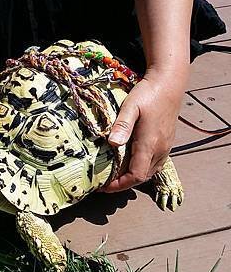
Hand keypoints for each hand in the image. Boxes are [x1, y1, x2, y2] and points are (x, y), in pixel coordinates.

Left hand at [102, 69, 185, 192]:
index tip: (103, 186)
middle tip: (104, 182)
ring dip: (132, 177)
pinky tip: (128, 163)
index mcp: (150, 144)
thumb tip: (112, 142)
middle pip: (142, 177)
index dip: (120, 185)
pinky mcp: (166, 143)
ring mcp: (165, 147)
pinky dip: (140, 169)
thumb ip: (122, 125)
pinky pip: (154, 164)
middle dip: (123, 184)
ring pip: (149, 172)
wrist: (169, 84)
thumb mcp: (131, 106)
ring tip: (113, 176)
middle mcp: (160, 150)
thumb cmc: (148, 93)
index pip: (136, 175)